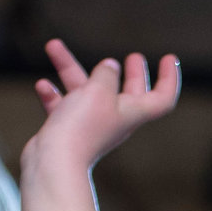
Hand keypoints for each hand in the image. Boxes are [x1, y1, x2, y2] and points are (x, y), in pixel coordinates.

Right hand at [23, 41, 180, 175]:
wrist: (52, 164)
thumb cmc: (81, 128)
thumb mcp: (98, 90)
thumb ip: (106, 74)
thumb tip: (110, 67)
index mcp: (132, 112)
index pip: (162, 98)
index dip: (169, 78)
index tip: (169, 58)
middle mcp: (114, 119)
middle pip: (129, 94)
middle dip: (133, 74)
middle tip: (134, 57)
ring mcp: (90, 126)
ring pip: (85, 93)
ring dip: (70, 68)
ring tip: (53, 45)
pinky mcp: (67, 132)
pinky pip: (63, 108)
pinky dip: (54, 95)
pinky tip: (43, 85)